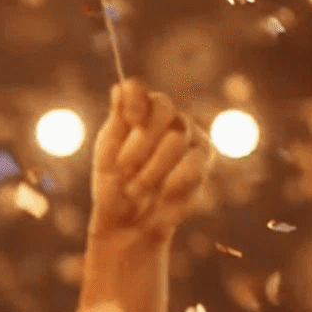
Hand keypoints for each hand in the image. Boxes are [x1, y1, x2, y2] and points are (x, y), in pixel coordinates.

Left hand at [85, 80, 208, 246]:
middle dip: (139, 145)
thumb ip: (117, 122)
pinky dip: (174, 181)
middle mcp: (167, 117)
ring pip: (176, 139)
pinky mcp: (204, 158)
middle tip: (123, 171)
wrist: (129, 225)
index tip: (130, 119)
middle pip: (163, 111)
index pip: (139, 93)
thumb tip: (121, 87)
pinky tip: (163, 193)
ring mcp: (189, 134)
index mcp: (138, 111)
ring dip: (151, 171)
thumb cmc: (114, 186)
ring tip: (135, 190)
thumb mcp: (107, 156)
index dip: (136, 102)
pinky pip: (195, 162)